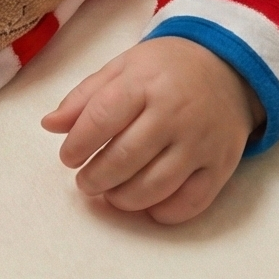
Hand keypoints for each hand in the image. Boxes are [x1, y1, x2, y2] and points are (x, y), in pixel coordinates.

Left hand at [41, 39, 262, 224]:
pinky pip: (191, 202)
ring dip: (123, 199)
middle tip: (85, 182)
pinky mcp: (222, 165)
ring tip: (110, 193)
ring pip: (155, 186)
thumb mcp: (122, 67)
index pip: (101, 119)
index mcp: (144, 83)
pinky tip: (147, 205)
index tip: (69, 157)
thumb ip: (85, 96)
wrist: (229, 66)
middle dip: (95, 178)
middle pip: (125, 158)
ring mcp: (201, 141)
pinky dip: (164, 212)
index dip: (77, 145)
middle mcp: (174, 113)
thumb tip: (49, 125)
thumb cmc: (165, 69)